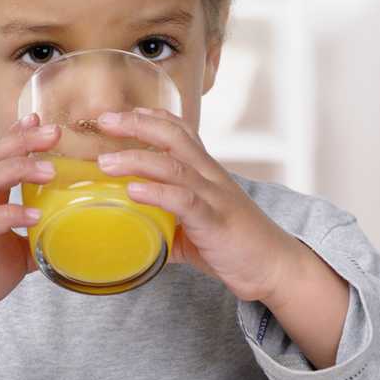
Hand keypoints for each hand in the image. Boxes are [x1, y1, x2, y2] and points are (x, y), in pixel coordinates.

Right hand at [0, 112, 59, 369]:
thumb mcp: (16, 249)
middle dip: (23, 141)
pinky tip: (35, 216)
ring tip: (50, 171)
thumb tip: (72, 232)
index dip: (16, 134)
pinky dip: (10, 215)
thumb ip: (37, 234)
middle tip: (54, 132)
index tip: (41, 119)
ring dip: (18, 170)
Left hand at [94, 107, 305, 303]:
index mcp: (207, 173)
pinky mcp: (215, 222)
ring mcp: (214, 197)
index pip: (181, 131)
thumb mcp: (197, 226)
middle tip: (103, 121)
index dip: (151, 117)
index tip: (120, 113)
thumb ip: (167, 221)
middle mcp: (211, 176)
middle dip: (136, 124)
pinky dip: (156, 193)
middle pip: (173, 136)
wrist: (276, 266)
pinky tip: (133, 191)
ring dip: (136, 159)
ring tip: (106, 163)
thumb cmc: (237, 245)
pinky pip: (184, 201)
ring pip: (174, 166)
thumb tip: (133, 226)